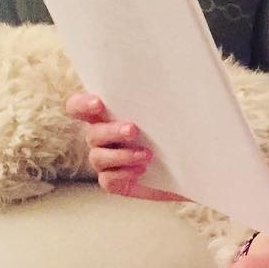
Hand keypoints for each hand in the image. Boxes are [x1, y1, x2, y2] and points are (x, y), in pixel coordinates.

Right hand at [66, 92, 183, 200]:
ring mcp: (107, 161)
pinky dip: (123, 174)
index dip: (82, 105)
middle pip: (93, 133)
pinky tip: (141, 171)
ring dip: (122, 155)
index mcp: (108, 117)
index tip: (99, 104)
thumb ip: (159, 102)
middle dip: (112, 131)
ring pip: (98, 157)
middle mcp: (103, 138)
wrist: (190, 166)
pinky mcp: (115, 182)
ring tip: (147, 155)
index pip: (78, 107)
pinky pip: (108, 180)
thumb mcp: (170, 115)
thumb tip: (169, 86)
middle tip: (134, 130)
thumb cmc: (177, 133)